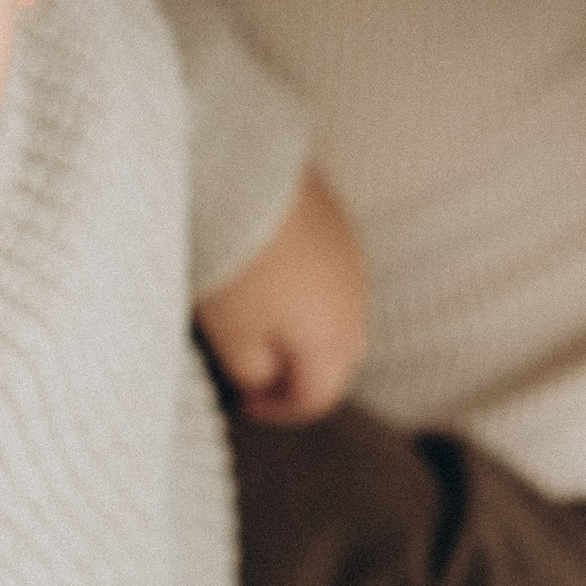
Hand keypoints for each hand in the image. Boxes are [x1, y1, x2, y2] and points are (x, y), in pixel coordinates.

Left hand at [195, 166, 368, 423]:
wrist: (242, 175)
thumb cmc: (234, 263)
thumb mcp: (230, 335)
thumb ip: (253, 372)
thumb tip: (263, 384)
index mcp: (332, 340)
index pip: (318, 397)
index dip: (280, 410)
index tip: (244, 404)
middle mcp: (354, 301)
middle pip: (337, 357)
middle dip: (299, 373)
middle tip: (256, 374)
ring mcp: (350, 256)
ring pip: (339, 312)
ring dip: (306, 329)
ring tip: (261, 325)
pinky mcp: (337, 219)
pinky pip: (332, 270)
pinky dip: (308, 288)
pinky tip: (272, 278)